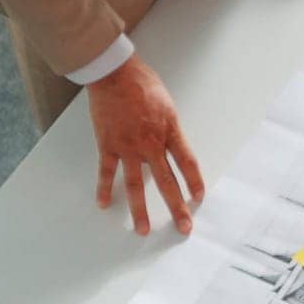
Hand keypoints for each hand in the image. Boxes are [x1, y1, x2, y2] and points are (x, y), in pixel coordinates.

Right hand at [86, 56, 203, 235]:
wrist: (115, 73)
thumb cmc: (142, 82)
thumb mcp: (167, 103)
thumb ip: (169, 127)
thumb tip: (171, 144)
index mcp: (169, 130)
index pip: (187, 161)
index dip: (194, 181)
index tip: (199, 198)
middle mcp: (151, 143)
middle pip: (166, 181)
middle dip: (176, 207)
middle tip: (184, 228)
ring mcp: (128, 147)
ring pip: (135, 185)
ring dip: (139, 210)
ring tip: (142, 230)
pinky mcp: (108, 145)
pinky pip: (106, 172)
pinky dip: (104, 189)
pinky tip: (104, 204)